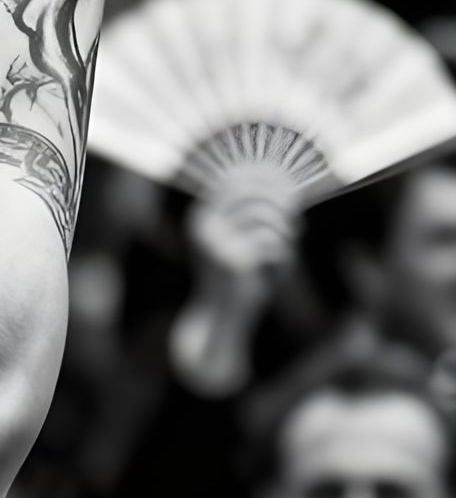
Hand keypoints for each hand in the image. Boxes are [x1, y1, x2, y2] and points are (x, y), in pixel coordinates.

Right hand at [169, 186, 298, 395]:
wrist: (220, 319)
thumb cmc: (235, 277)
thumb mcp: (240, 240)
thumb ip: (255, 214)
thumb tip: (285, 186)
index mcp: (201, 216)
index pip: (233, 179)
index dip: (262, 178)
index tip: (287, 186)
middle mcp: (204, 225)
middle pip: (250, 191)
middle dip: (279, 200)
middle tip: (296, 218)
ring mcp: (217, 242)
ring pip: (265, 215)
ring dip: (285, 229)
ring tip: (289, 243)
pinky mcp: (234, 261)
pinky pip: (271, 243)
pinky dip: (283, 255)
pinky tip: (279, 268)